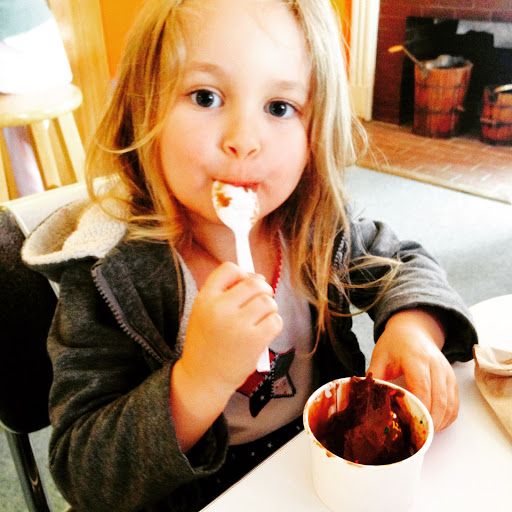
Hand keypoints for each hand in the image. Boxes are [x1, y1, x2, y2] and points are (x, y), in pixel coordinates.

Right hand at [180, 261, 281, 392]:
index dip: (242, 273)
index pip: (229, 269)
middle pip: (254, 283)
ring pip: (268, 302)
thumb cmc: (207, 344)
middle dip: (263, 290)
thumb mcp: (204, 313)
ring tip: (259, 320)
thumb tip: (258, 278)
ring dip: (269, 309)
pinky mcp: (254, 341)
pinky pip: (275, 321)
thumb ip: (225, 293)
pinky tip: (263, 333)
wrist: (203, 378)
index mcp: (205, 299)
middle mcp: (220, 309)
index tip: (245, 283)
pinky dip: (273, 324)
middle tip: (260, 302)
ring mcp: (238, 325)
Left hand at [367, 309, 457, 431]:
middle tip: (416, 435)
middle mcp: (435, 364)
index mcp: (415, 357)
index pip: (422, 386)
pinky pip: (454, 404)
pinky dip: (446, 417)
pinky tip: (434, 423)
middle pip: (439, 399)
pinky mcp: (452, 379)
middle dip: (429, 420)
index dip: (419, 406)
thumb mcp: (379, 357)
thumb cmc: (395, 344)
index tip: (410, 423)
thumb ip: (374, 378)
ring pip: (449, 404)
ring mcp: (446, 372)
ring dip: (439, 422)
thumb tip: (366, 399)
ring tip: (424, 432)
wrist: (413, 330)